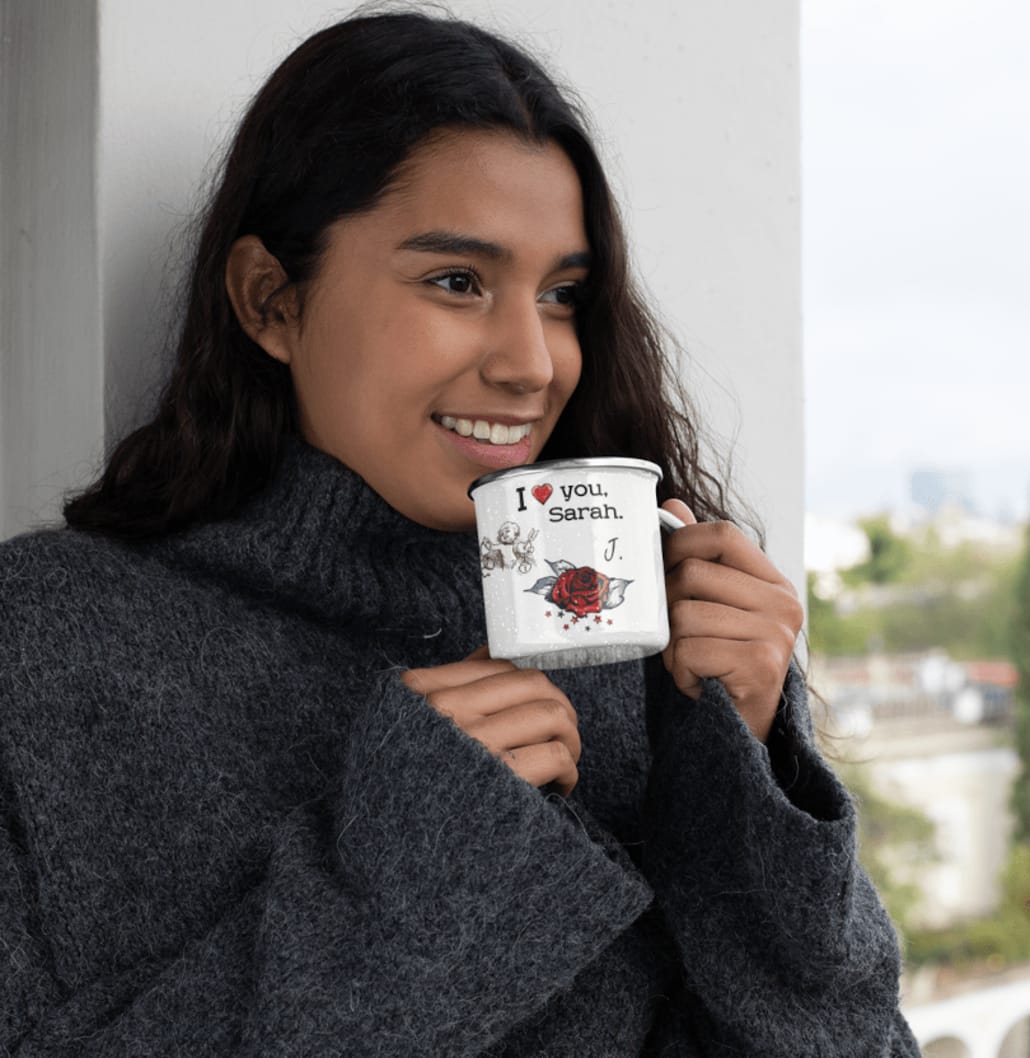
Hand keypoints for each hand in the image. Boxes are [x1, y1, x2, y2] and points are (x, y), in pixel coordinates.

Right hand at [402, 649, 580, 795]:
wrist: (387, 844)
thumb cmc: (400, 783)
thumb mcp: (406, 719)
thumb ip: (445, 686)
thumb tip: (489, 652)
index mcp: (421, 691)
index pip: (498, 665)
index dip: (528, 684)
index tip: (535, 705)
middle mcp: (446, 711)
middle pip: (533, 684)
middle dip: (558, 705)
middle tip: (561, 731)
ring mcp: (472, 743)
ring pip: (551, 714)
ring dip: (569, 737)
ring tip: (563, 756)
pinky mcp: (498, 780)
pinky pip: (554, 754)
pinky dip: (567, 769)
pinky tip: (559, 784)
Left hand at [661, 499, 803, 741]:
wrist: (741, 729)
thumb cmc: (720, 661)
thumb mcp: (710, 605)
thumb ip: (697, 558)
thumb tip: (671, 506)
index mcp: (773, 582)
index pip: (722, 534)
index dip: (680, 541)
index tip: (663, 564)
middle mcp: (783, 604)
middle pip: (692, 573)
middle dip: (668, 606)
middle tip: (678, 634)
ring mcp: (775, 635)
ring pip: (684, 615)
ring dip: (672, 646)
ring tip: (692, 662)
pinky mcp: (760, 666)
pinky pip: (688, 651)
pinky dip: (680, 671)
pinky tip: (699, 682)